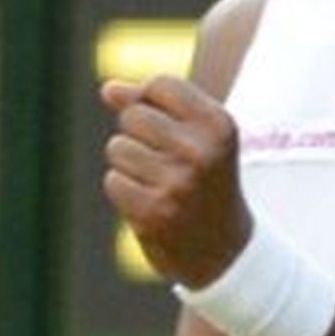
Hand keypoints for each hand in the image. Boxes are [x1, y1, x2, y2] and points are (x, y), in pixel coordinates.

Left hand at [100, 75, 252, 288]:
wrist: (226, 251)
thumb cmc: (206, 181)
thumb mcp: (196, 137)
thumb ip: (152, 105)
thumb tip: (108, 88)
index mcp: (219, 125)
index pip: (160, 85)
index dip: (151, 102)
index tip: (169, 127)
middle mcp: (201, 151)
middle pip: (134, 115)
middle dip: (138, 134)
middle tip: (166, 162)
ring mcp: (177, 184)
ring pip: (118, 147)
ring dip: (129, 164)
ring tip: (159, 183)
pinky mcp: (153, 212)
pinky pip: (114, 180)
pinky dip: (125, 190)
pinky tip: (150, 203)